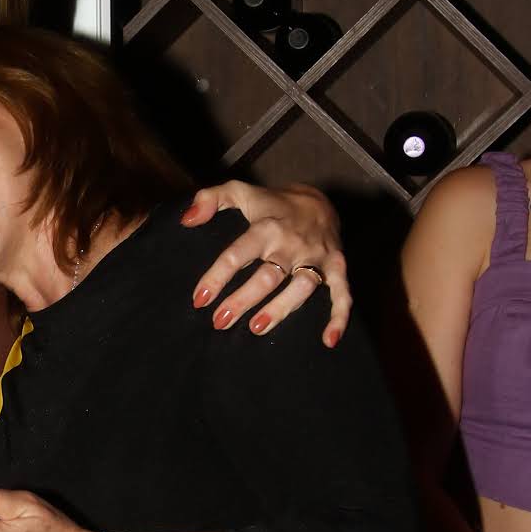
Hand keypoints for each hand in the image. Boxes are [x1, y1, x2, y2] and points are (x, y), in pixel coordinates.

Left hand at [183, 181, 350, 346]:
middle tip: (220, 321)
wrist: (320, 201)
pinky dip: (339, 316)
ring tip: (256, 328)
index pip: (239, 253)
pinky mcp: (337, 267)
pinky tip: (329, 339)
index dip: (217, 276)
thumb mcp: (239, 192)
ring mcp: (317, 256)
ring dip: (280, 309)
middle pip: (268, 276)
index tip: (200, 299)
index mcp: (267, 227)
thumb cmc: (271, 204)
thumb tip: (187, 219)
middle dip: (243, 300)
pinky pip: (342, 293)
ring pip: (300, 287)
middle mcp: (292, 243)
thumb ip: (209, 199)